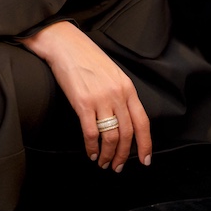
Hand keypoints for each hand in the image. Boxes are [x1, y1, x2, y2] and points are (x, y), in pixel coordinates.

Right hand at [19, 21, 151, 171]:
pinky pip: (91, 133)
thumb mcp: (112, 72)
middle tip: (117, 166)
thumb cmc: (86, 57)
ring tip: (103, 163)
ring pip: (110, 137)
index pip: (142, 122)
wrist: (64, 44)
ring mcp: (100, 98)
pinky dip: (92, 147)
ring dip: (108, 155)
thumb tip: (124, 119)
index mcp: (127, 87)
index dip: (145, 144)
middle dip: (123, 155)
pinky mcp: (82, 102)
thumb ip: (120, 93)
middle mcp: (117, 94)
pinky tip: (91, 152)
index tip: (144, 160)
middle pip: (126, 134)